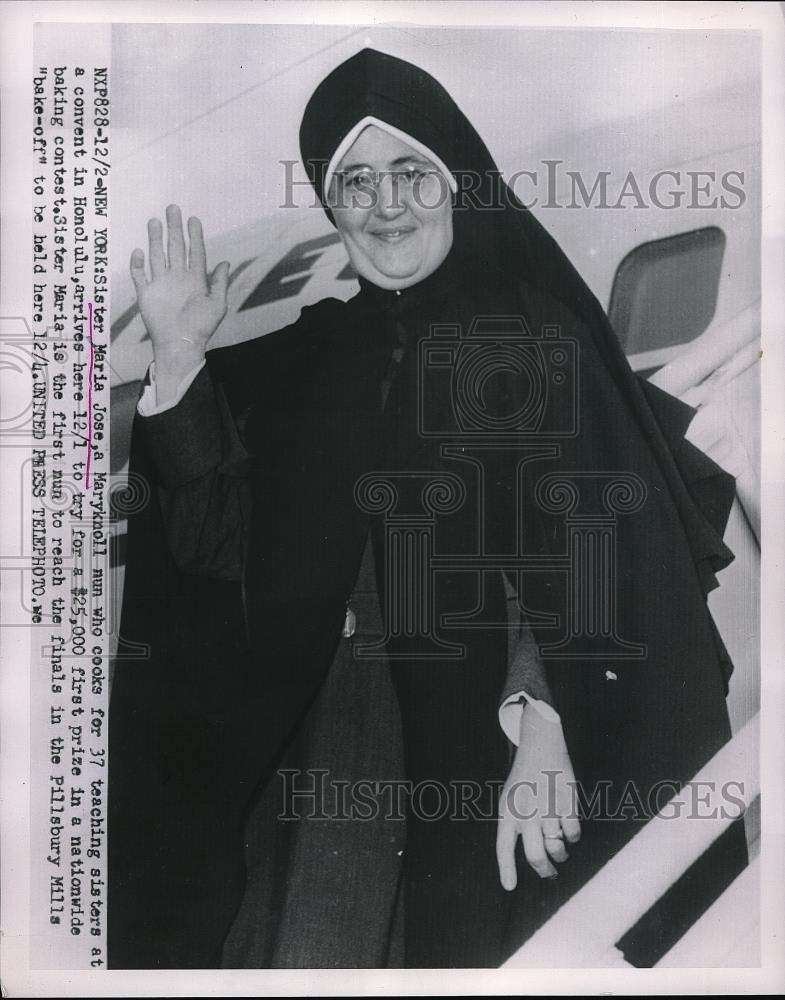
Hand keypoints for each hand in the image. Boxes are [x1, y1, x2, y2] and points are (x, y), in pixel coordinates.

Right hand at [130, 204, 229, 382]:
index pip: (195, 252)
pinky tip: (140, 251)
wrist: (180, 345)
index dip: (195, 236)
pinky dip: (138, 264)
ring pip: (157, 256)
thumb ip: (219, 283)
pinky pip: (139, 275)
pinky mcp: (146, 294)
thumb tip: (225, 262)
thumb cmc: (201, 328)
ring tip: (155, 221)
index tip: (193, 219)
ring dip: (155, 239)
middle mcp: (177, 278)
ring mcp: (161, 284)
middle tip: (173, 208)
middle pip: (175, 248)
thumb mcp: (217, 304)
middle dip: (174, 228)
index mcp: (195, 280)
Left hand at [496, 704, 580, 888]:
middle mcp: (526, 811)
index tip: (509, 887)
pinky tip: (569, 831)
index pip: (503, 846)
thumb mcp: (510, 798)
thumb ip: (515, 824)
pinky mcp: (566, 802)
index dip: (506, 869)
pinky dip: (573, 837)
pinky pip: (573, 832)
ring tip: (560, 852)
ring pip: (556, 846)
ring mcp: (547, 807)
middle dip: (543, 870)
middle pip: (534, 855)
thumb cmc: (525, 776)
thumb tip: (528, 854)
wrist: (540, 745)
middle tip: (548, 873)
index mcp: (508, 810)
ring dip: (560, 854)